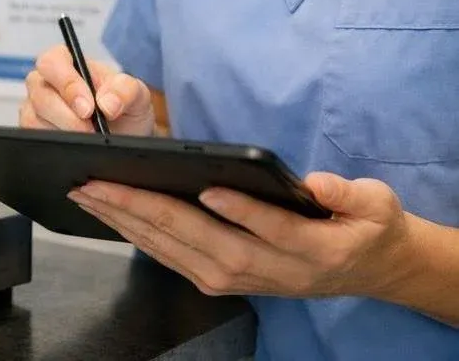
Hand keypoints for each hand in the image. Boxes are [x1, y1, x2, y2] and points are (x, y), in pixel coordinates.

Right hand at [19, 43, 155, 135]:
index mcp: (66, 63)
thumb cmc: (124, 109)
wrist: (125, 139)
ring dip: (63, 132)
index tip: (88, 108)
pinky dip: (55, 145)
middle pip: (40, 94)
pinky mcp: (33, 132)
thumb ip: (126, 90)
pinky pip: (33, 138)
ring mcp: (36, 109)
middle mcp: (45, 83)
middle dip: (67, 116)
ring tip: (88, 139)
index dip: (67, 84)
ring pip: (33, 119)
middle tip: (92, 130)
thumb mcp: (137, 95)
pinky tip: (75, 147)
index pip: (52, 62)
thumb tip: (107, 102)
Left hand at [68, 172, 411, 298]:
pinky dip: (131, 231)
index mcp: (304, 248)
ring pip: (170, 247)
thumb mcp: (373, 204)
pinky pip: (165, 253)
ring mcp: (231, 277)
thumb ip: (347, 194)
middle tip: (97, 181)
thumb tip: (317, 184)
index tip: (207, 186)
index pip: (267, 229)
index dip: (237, 209)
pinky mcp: (213, 277)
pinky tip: (105, 211)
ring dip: (123, 219)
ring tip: (86, 191)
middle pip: (196, 236)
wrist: (361, 269)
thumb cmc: (361, 227)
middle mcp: (260, 268)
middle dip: (141, 207)